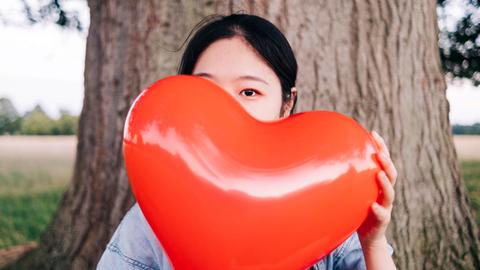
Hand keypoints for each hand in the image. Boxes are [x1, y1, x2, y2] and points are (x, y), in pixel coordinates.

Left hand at [357, 130, 397, 247]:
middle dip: (387, 162)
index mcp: (379, 184)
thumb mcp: (353, 190)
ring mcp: (385, 207)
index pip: (384, 162)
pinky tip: (373, 206)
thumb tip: (326, 155)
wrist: (368, 236)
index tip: (373, 133)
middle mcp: (385, 193)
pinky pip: (382, 216)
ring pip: (390, 194)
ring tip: (379, 174)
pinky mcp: (381, 222)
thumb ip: (347, 176)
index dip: (381, 147)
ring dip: (385, 183)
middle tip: (379, 153)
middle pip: (391, 175)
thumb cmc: (358, 209)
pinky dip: (378, 210)